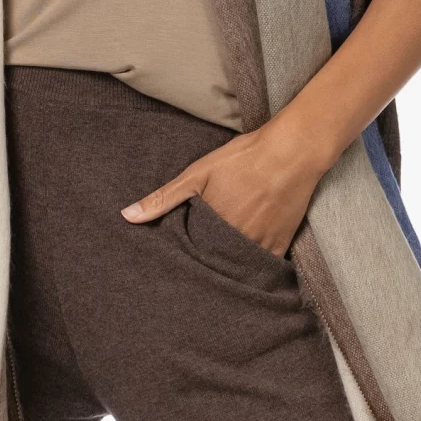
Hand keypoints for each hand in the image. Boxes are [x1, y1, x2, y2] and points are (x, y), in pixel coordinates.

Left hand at [120, 117, 327, 256]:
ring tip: (217, 265)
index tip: (175, 262)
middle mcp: (235, 244)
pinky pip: (263, 267)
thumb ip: (164, 198)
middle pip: (213, 265)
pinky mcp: (281, 246)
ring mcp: (260, 247)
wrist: (292, 152)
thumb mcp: (198, 173)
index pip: (190, 257)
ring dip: (227, 267)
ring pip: (237, 269)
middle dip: (204, 265)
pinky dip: (252, 267)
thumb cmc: (244, 158)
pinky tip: (244, 264)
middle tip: (194, 266)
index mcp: (211, 229)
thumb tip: (127, 217)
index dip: (184, 257)